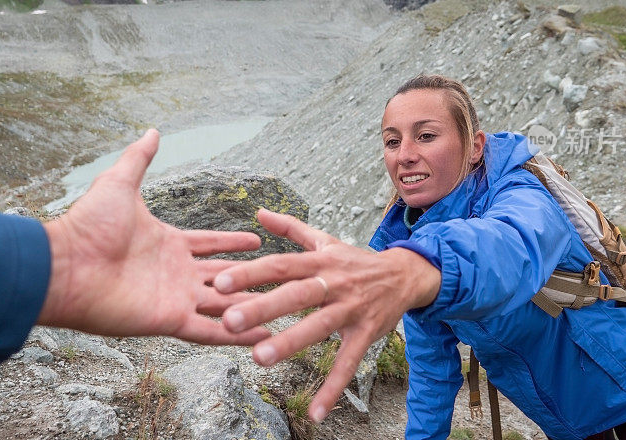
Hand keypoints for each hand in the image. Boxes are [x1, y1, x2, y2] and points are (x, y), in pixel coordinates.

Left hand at [38, 129, 268, 345]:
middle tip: (280, 275)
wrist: (66, 265)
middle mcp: (176, 273)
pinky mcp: (170, 319)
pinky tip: (260, 335)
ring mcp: (175, 297)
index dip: (232, 242)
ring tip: (281, 309)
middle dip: (250, 276)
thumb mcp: (120, 183)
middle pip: (223, 275)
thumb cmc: (89, 225)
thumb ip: (139, 158)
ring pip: (223, 304)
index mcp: (169, 244)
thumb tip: (152, 131)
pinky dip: (235, 337)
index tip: (257, 239)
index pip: (209, 244)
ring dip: (250, 307)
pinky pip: (209, 331)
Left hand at [214, 208, 440, 421]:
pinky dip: (332, 388)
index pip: (281, 264)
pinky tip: (314, 412)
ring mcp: (351, 308)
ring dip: (290, 343)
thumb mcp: (325, 240)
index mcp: (319, 261)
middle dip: (262, 307)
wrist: (405, 274)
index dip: (251, 273)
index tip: (220, 283)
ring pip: (319, 326)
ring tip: (258, 359)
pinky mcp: (366, 333)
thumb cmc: (355, 261)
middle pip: (296, 294)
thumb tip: (258, 212)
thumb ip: (291, 227)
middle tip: (228, 321)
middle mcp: (333, 283)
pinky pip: (348, 363)